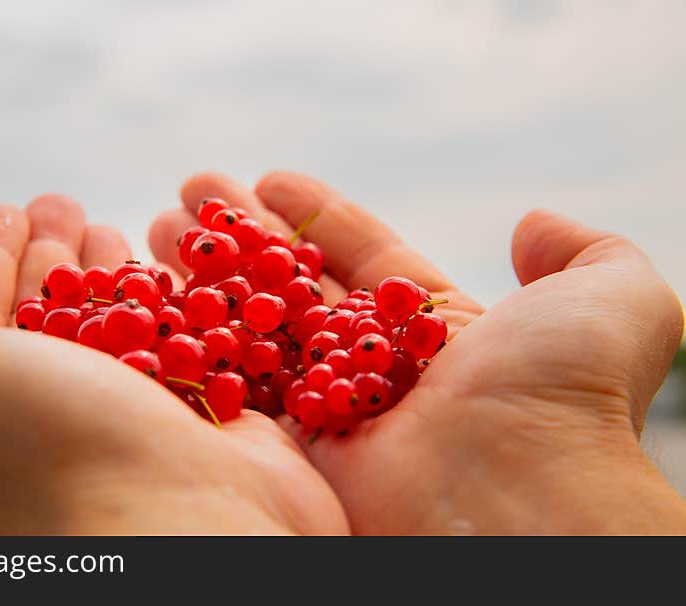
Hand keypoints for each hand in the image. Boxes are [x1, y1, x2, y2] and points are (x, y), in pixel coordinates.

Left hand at [0, 195, 347, 534]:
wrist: (171, 530)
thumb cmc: (25, 450)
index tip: (5, 208)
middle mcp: (53, 414)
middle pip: (46, 315)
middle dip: (51, 256)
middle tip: (65, 203)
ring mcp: (134, 415)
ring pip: (117, 326)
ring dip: (113, 273)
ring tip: (119, 227)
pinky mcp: (209, 412)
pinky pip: (188, 342)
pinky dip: (183, 304)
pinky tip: (185, 273)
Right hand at [150, 172, 685, 533]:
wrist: (513, 501)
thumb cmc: (558, 395)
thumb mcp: (612, 302)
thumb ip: (586, 254)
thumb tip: (535, 222)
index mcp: (439, 333)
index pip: (364, 259)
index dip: (316, 218)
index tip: (267, 179)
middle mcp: (379, 371)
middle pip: (298, 288)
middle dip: (245, 240)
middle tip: (192, 194)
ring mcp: (330, 409)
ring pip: (258, 328)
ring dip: (209, 276)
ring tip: (160, 226)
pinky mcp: (290, 445)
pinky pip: (238, 380)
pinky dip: (199, 338)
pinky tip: (156, 290)